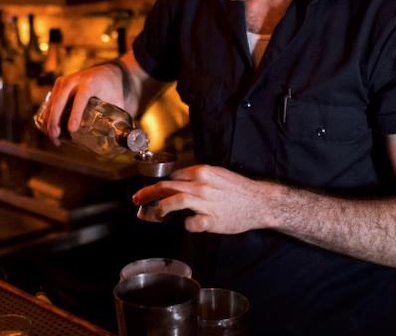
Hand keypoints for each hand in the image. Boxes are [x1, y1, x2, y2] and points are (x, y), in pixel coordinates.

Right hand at [41, 62, 126, 144]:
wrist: (108, 72)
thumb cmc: (112, 89)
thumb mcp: (117, 101)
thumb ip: (117, 119)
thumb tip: (120, 141)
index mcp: (91, 82)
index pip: (81, 98)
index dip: (75, 114)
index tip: (72, 129)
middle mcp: (75, 79)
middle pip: (61, 99)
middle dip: (56, 118)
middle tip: (56, 136)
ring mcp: (65, 80)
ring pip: (53, 100)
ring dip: (50, 119)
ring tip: (53, 137)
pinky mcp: (60, 84)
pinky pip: (51, 100)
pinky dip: (48, 114)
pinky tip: (49, 128)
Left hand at [131, 164, 270, 234]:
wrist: (259, 202)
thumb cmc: (238, 189)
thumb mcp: (217, 174)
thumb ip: (198, 177)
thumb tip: (179, 181)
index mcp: (202, 171)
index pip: (172, 175)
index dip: (160, 183)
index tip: (151, 190)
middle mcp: (201, 185)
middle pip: (167, 186)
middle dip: (148, 193)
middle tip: (136, 199)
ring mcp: (206, 202)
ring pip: (174, 201)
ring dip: (161, 208)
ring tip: (156, 214)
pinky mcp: (211, 220)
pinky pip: (191, 222)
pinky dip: (187, 224)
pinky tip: (188, 224)